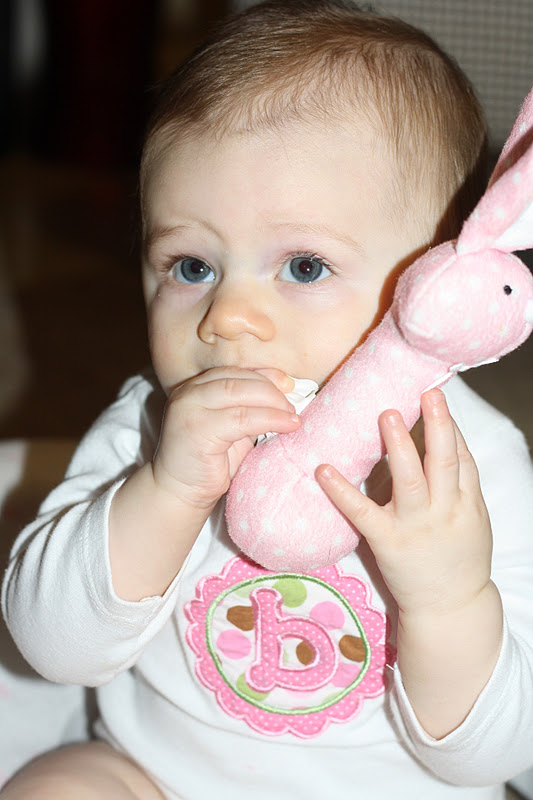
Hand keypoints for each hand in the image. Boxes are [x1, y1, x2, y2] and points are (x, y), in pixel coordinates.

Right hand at [153, 367, 300, 512]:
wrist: (178, 493)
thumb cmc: (208, 463)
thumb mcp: (232, 428)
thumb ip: (249, 408)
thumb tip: (284, 391)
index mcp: (195, 388)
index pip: (234, 372)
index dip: (265, 375)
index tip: (289, 384)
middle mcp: (188, 394)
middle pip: (238, 380)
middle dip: (271, 390)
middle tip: (291, 406)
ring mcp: (189, 409)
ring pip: (240, 395)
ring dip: (273, 404)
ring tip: (293, 417)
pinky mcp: (197, 430)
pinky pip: (241, 419)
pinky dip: (269, 419)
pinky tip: (287, 426)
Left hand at [316, 389, 492, 616]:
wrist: (451, 609)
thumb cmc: (459, 558)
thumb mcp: (473, 519)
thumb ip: (459, 484)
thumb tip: (442, 441)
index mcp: (467, 503)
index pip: (460, 458)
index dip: (448, 426)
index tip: (435, 397)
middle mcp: (444, 511)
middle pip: (442, 463)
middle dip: (436, 426)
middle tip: (426, 395)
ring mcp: (415, 527)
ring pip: (410, 481)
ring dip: (398, 447)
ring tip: (387, 415)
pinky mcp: (387, 543)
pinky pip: (362, 513)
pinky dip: (341, 492)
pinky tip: (324, 470)